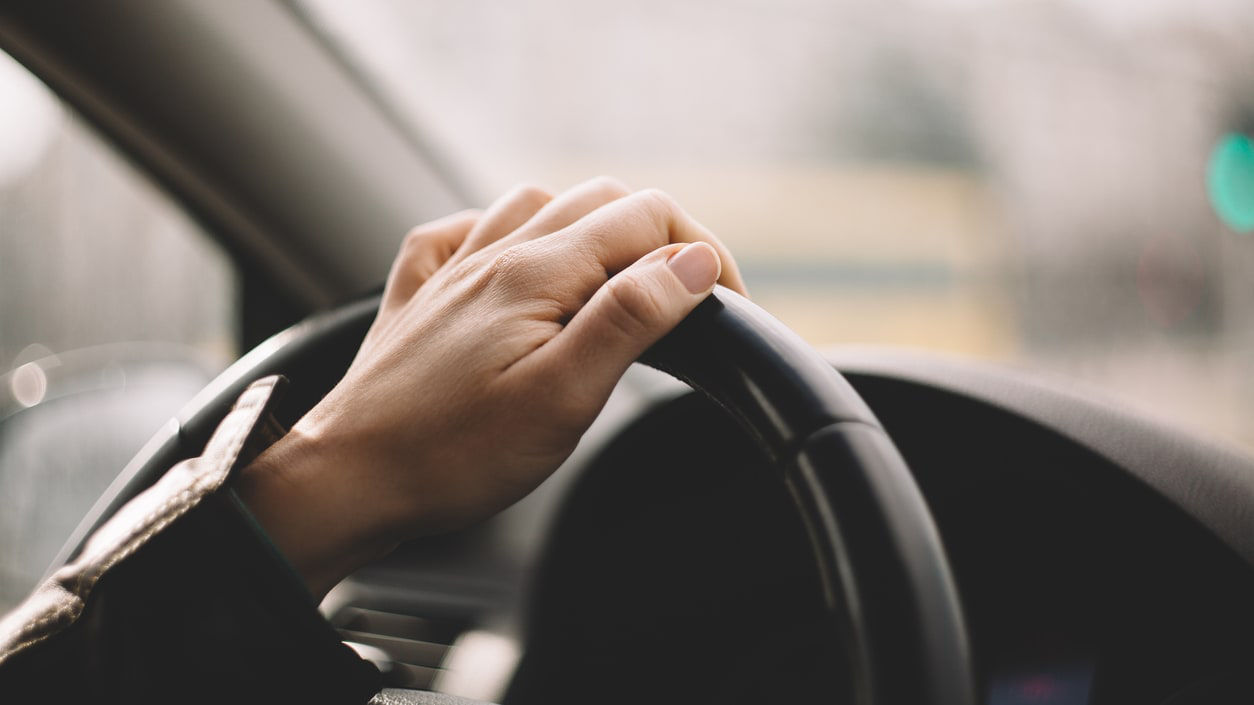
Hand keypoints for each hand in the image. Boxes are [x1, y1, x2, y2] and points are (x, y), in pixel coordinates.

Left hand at [237, 178, 745, 596]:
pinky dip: (511, 234)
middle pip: (602, 201)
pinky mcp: (421, 294)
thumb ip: (628, 318)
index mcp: (536, 272)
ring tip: (620, 281)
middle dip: (662, 237)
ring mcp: (453, 269)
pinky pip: (470, 230)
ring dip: (594, 228)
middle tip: (688, 300)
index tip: (727, 305)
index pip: (648, 218)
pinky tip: (517, 265)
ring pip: (541, 204)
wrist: (346, 481)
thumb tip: (689, 261)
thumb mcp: (562, 396)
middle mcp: (493, 252)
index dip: (704, 252)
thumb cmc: (452, 455)